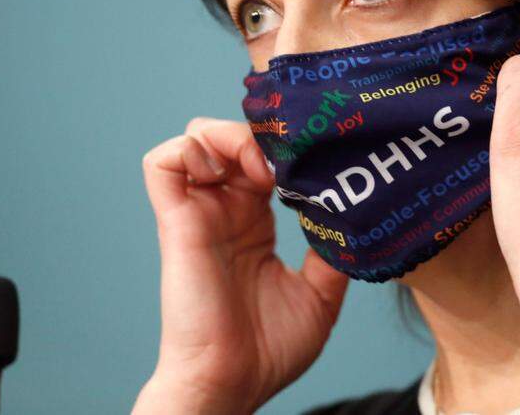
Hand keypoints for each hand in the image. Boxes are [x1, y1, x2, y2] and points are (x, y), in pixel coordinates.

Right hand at [136, 117, 348, 413]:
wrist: (233, 383)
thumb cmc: (268, 351)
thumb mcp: (319, 295)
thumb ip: (334, 254)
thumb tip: (357, 219)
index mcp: (253, 223)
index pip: (262, 158)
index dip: (284, 147)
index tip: (314, 158)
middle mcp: (224, 211)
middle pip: (230, 136)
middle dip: (262, 135)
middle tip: (290, 162)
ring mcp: (198, 213)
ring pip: (197, 137)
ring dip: (230, 136)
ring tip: (262, 168)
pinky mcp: (176, 221)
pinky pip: (162, 162)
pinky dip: (191, 150)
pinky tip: (227, 173)